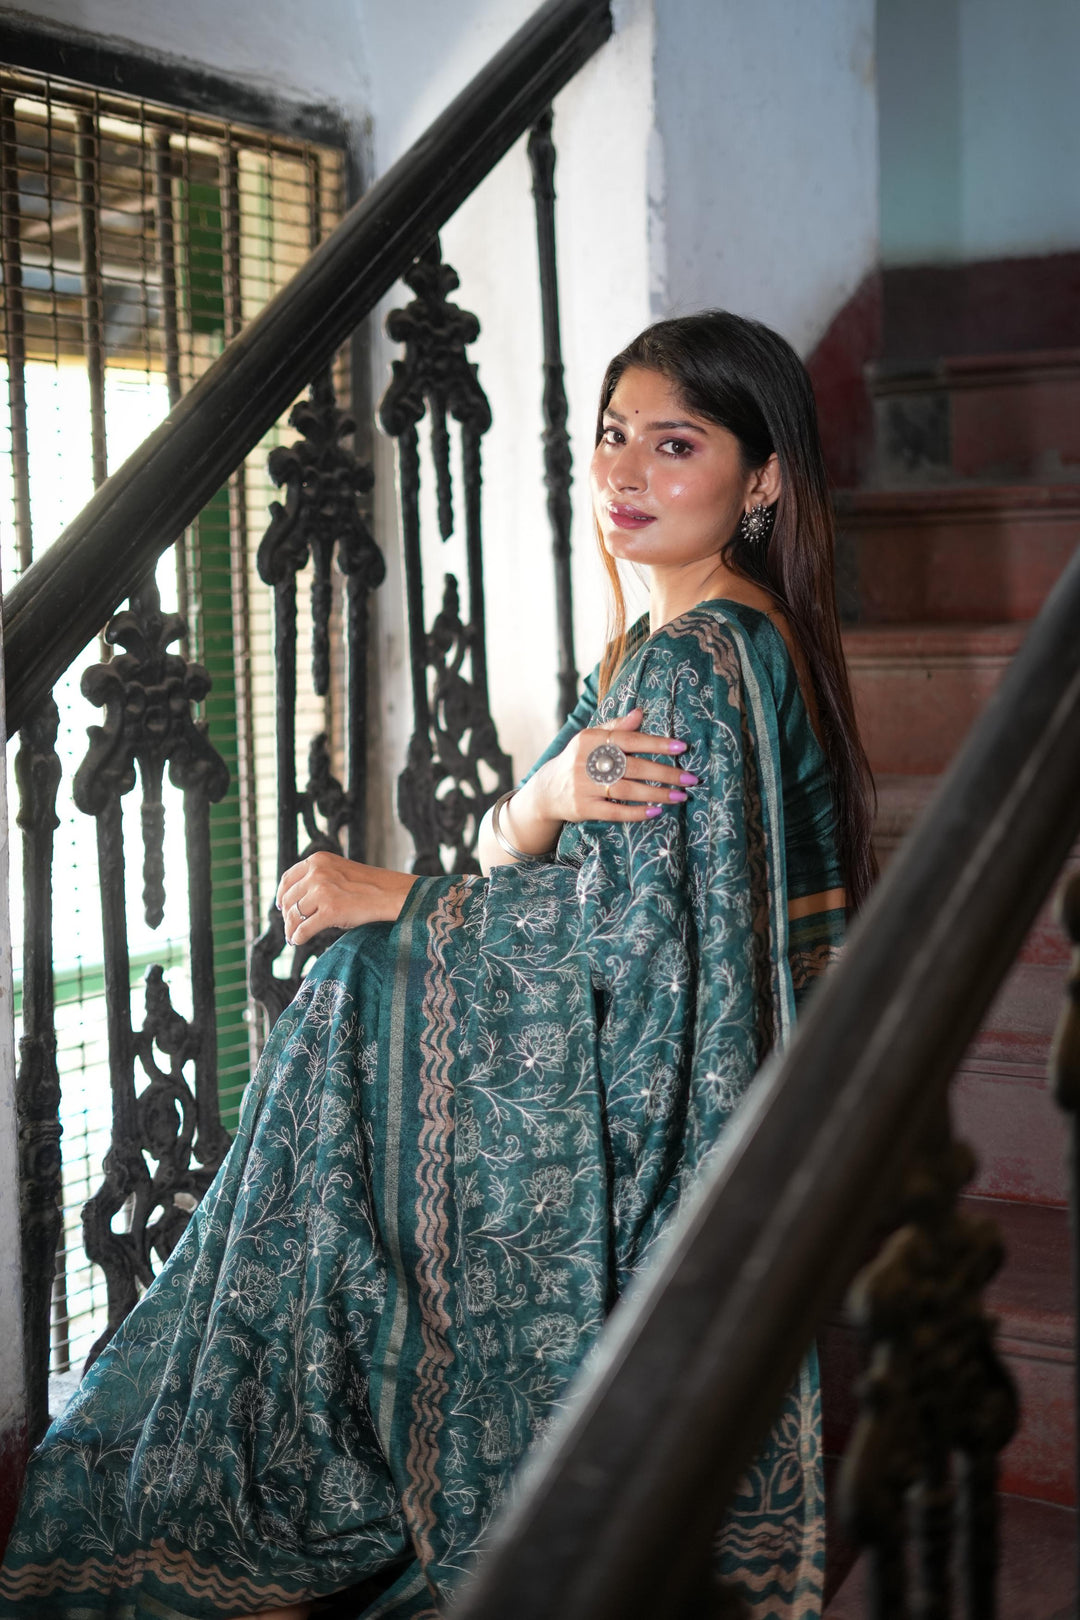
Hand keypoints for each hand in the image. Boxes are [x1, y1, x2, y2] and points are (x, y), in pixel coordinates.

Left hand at [276, 851, 416, 946]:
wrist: (393, 895)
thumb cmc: (370, 888)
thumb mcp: (340, 873)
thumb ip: (319, 879)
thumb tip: (296, 902)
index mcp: (318, 860)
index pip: (288, 878)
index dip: (282, 894)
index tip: (282, 906)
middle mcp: (317, 872)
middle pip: (289, 899)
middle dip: (287, 916)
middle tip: (291, 928)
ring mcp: (322, 890)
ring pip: (293, 915)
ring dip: (290, 929)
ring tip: (293, 937)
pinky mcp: (329, 910)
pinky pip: (303, 929)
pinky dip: (297, 937)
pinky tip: (297, 941)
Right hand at [520, 707, 695, 828]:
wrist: (546, 791)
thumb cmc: (578, 760)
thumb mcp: (591, 739)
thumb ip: (616, 726)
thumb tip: (640, 712)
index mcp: (590, 739)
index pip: (628, 739)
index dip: (656, 743)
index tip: (681, 747)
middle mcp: (585, 761)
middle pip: (632, 767)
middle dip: (665, 773)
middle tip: (690, 778)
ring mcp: (583, 786)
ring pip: (627, 790)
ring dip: (657, 794)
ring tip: (680, 796)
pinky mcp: (583, 808)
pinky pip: (615, 811)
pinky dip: (637, 812)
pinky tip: (656, 811)